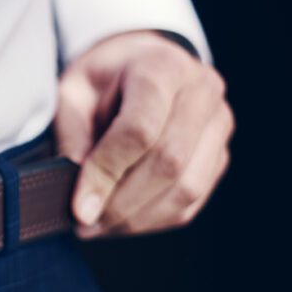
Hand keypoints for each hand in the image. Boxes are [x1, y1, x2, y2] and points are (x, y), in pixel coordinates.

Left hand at [55, 30, 233, 237]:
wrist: (138, 65)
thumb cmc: (101, 81)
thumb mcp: (71, 94)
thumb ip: (72, 137)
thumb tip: (82, 194)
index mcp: (162, 66)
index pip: (140, 129)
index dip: (106, 173)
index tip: (79, 207)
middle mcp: (201, 91)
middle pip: (169, 162)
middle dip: (121, 202)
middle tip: (85, 221)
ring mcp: (218, 124)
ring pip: (187, 188)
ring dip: (138, 217)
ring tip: (98, 225)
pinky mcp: (219, 154)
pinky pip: (193, 201)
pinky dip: (154, 219)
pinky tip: (122, 220)